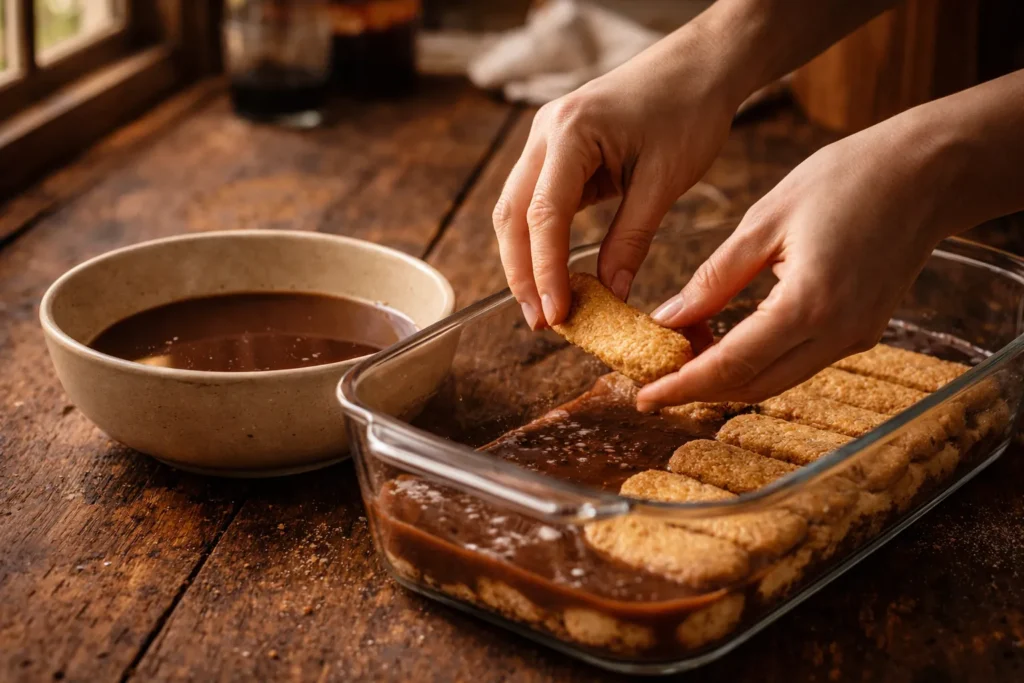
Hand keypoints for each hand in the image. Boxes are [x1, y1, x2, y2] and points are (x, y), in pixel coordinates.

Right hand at [492, 27, 745, 328]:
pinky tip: (554, 273)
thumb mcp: (665, 180)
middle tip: (540, 322)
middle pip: (513, 215)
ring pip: (516, 210)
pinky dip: (540, 240)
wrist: (701, 65)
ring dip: (524, 260)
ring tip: (543, 307)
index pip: (543, 216)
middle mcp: (545, 133)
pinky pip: (536, 201)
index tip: (557, 316)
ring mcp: (546, 140)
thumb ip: (632, 238)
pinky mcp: (558, 151)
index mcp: (570, 132)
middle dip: (521, 274)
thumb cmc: (689, 110)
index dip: (546, 272)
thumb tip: (610, 294)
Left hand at [637, 114, 951, 409]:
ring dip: (727, 375)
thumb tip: (669, 318)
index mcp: (808, 303)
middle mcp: (836, 333)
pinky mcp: (862, 332)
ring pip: (776, 380)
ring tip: (682, 350)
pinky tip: (725, 337)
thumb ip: (715, 278)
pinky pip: (799, 361)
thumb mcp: (765, 221)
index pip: (731, 365)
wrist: (927, 172)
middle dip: (698, 388)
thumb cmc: (846, 179)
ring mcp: (855, 338)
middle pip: (752, 385)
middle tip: (653, 377)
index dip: (682, 386)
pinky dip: (757, 359)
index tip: (644, 397)